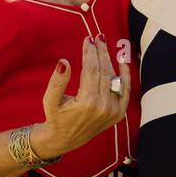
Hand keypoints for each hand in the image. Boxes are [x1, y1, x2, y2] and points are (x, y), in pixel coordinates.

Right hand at [33, 36, 132, 159]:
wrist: (65, 139)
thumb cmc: (55, 117)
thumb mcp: (50, 100)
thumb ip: (57, 82)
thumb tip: (64, 62)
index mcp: (87, 102)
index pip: (92, 70)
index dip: (90, 53)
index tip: (88, 39)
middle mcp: (103, 106)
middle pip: (104, 71)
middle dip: (100, 52)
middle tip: (97, 37)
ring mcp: (113, 111)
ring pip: (113, 78)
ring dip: (109, 60)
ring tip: (104, 45)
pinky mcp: (118, 114)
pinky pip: (125, 91)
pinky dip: (125, 76)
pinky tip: (122, 61)